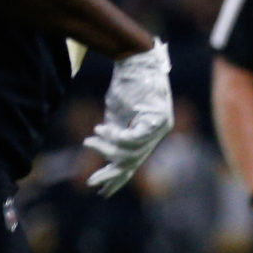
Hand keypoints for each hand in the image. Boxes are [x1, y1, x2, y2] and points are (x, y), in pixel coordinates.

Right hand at [85, 41, 172, 195]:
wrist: (134, 60)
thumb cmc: (124, 86)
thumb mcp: (116, 115)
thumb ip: (114, 135)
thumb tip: (106, 155)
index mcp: (150, 134)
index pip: (135, 162)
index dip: (118, 178)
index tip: (101, 191)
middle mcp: (159, 133)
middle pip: (134, 163)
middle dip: (111, 174)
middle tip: (91, 181)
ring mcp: (161, 127)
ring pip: (132, 152)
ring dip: (107, 148)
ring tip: (90, 140)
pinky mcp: (159, 119)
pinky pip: (133, 138)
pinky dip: (114, 136)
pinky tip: (99, 130)